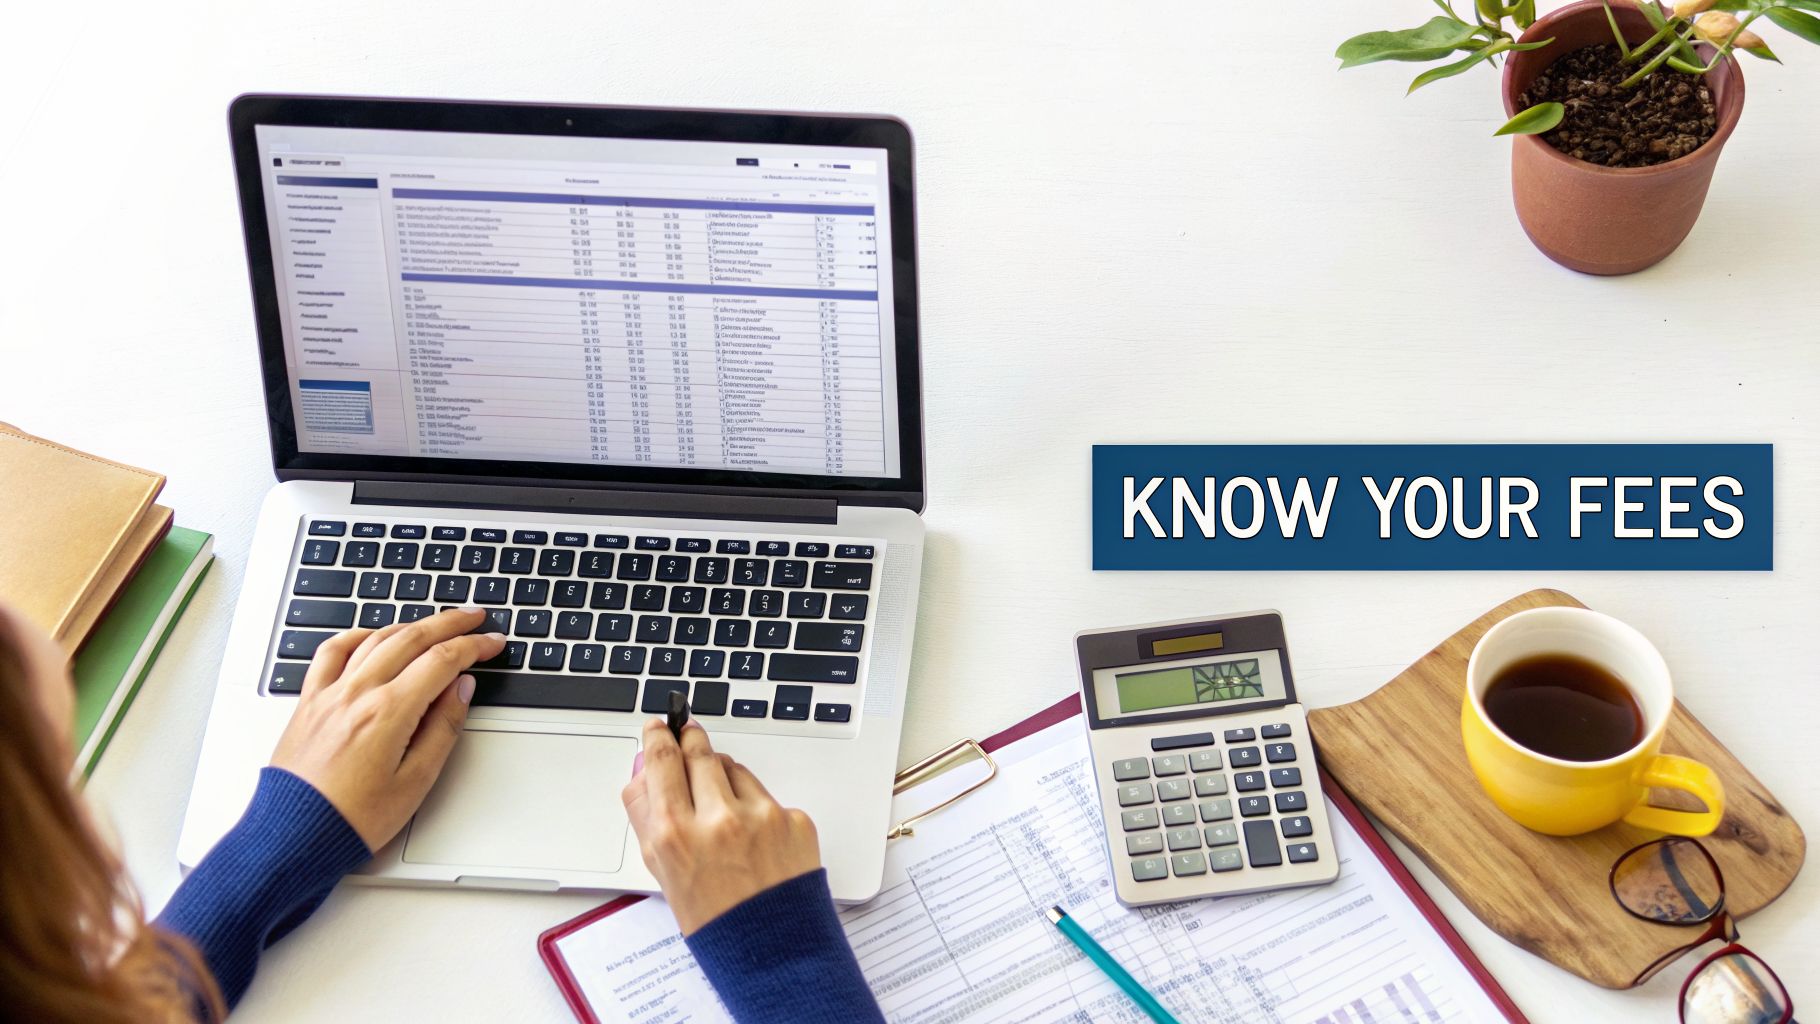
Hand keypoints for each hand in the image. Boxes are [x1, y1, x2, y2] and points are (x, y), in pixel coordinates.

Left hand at [270, 607, 504, 849]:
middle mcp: (358, 693)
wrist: (293, 837)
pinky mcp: (309, 702)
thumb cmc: (353, 819)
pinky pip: (331, 652)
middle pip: (412, 638)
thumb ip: (443, 728)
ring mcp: (329, 694)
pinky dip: (356, 636)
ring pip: (375, 639)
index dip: (474, 646)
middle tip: (474, 617)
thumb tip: (461, 689)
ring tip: (433, 624)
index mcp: (389, 712)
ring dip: (410, 625)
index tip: (492, 642)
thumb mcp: (416, 782)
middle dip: (449, 623)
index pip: (442, 660)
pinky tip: (371, 636)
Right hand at [621, 718, 820, 934]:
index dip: (659, 736)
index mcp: (675, 835)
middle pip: (699, 751)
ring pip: (734, 769)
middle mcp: (717, 820)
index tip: (659, 726)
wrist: (772, 953)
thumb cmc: (714, 921)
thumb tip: (643, 771)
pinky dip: (757, 808)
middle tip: (687, 734)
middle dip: (691, 740)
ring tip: (721, 810)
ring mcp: (760, 817)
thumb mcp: (662, 872)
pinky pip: (767, 796)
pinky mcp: (793, 819)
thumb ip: (647, 817)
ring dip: (723, 777)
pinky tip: (754, 838)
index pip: (662, 761)